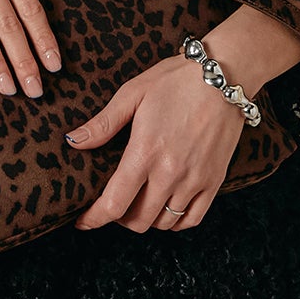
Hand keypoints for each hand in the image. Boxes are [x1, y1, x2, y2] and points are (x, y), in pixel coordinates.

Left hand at [64, 52, 248, 232]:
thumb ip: (103, 123)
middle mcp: (170, 172)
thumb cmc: (176, 80)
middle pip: (138, 220)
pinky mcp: (215, 180)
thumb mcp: (133, 93)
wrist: (225, 75)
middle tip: (112, 204)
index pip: (114, 204)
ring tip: (138, 203)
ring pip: (164, 223)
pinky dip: (175, 221)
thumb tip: (74, 141)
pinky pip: (192, 218)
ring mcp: (195, 179)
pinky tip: (166, 207)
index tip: (83, 222)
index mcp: (145, 152)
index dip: (94, 219)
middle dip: (118, 219)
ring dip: (146, 219)